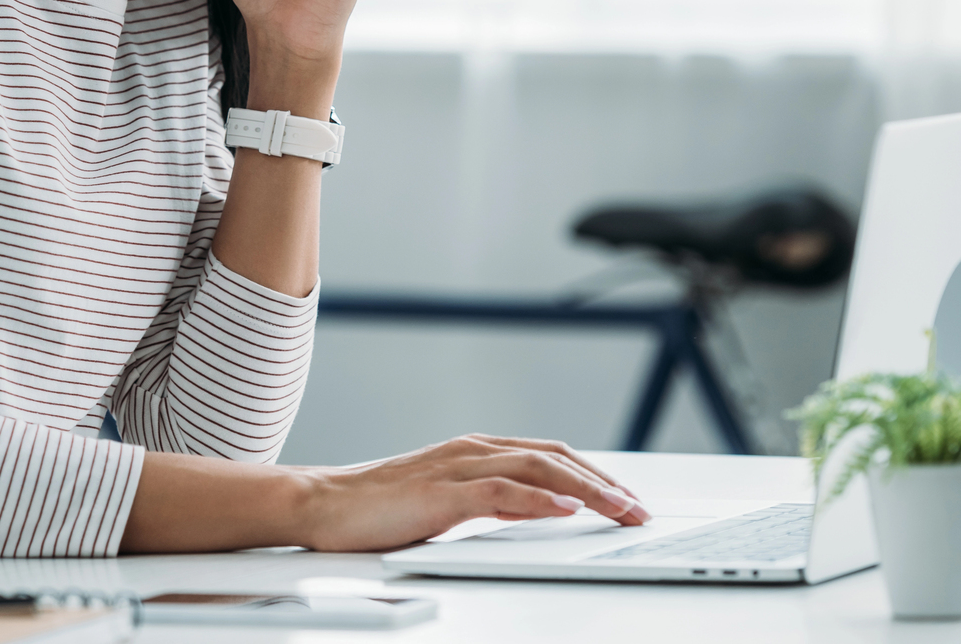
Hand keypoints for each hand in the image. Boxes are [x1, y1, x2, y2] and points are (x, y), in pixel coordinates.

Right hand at [292, 434, 651, 552]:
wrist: (321, 506)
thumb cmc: (378, 509)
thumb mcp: (449, 503)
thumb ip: (492, 501)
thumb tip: (540, 509)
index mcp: (475, 450)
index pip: (551, 455)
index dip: (595, 474)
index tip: (627, 499)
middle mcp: (472, 450)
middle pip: (554, 458)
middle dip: (604, 483)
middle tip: (639, 510)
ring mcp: (456, 468)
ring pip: (536, 468)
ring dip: (585, 489)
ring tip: (620, 509)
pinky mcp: (439, 493)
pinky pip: (499, 492)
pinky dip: (537, 499)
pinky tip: (565, 509)